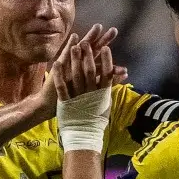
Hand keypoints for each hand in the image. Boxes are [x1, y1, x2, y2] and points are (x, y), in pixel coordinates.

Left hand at [53, 33, 121, 153]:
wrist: (84, 136)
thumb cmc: (96, 120)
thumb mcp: (105, 104)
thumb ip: (110, 88)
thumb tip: (121, 75)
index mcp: (103, 94)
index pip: (107, 74)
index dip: (107, 60)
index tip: (106, 47)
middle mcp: (91, 94)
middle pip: (91, 70)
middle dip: (89, 55)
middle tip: (87, 42)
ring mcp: (78, 97)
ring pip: (77, 75)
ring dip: (75, 60)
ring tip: (74, 47)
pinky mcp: (66, 102)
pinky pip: (62, 86)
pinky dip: (59, 74)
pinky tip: (57, 62)